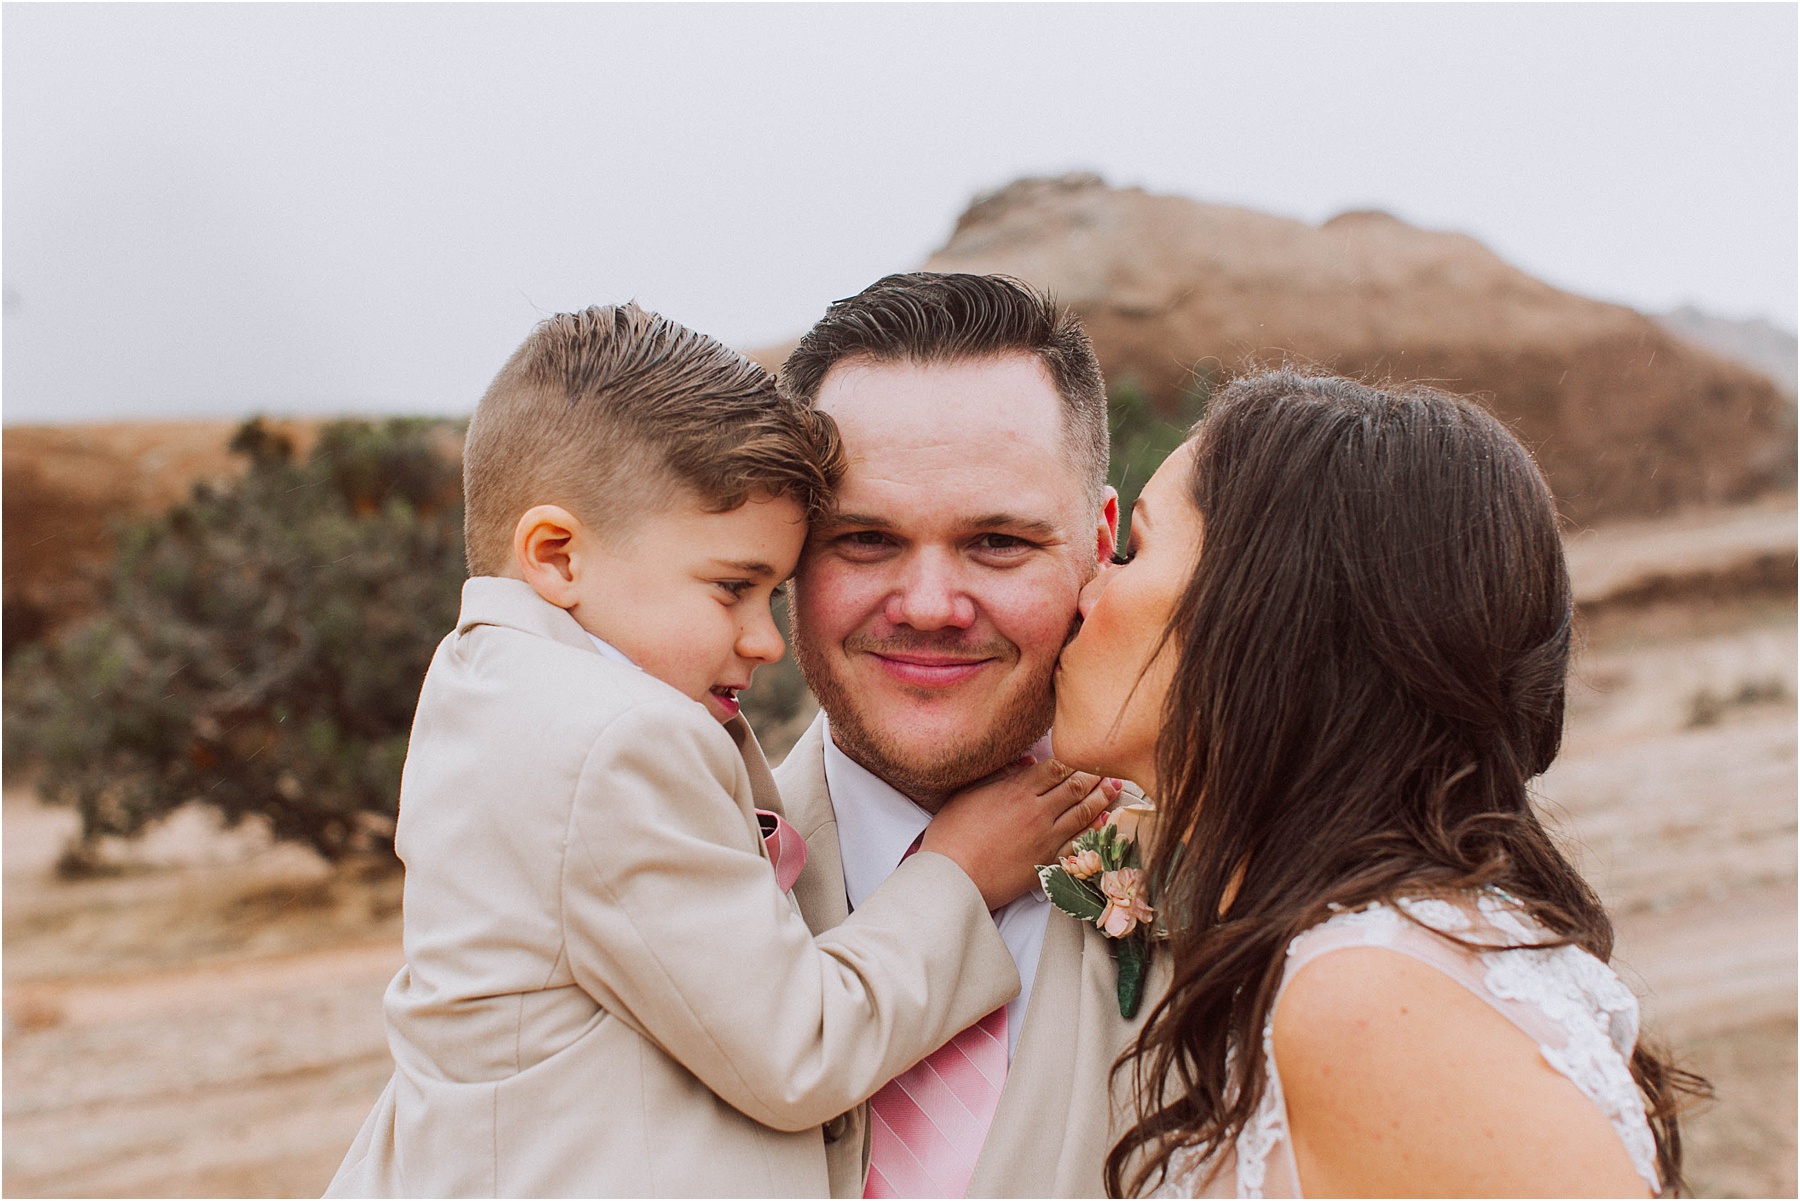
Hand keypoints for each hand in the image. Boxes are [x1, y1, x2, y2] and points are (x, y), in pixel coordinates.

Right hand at [921, 757, 1121, 909]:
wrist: (953, 877)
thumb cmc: (953, 834)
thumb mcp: (969, 793)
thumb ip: (1000, 775)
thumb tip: (1027, 762)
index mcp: (1017, 791)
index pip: (1056, 768)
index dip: (1074, 759)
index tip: (1084, 753)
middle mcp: (1037, 812)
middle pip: (1075, 787)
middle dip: (1094, 774)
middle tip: (1108, 766)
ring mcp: (1045, 838)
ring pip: (1083, 812)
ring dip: (1102, 797)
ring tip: (1114, 786)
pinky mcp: (1047, 861)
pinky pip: (1079, 842)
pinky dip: (1095, 829)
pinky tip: (1106, 819)